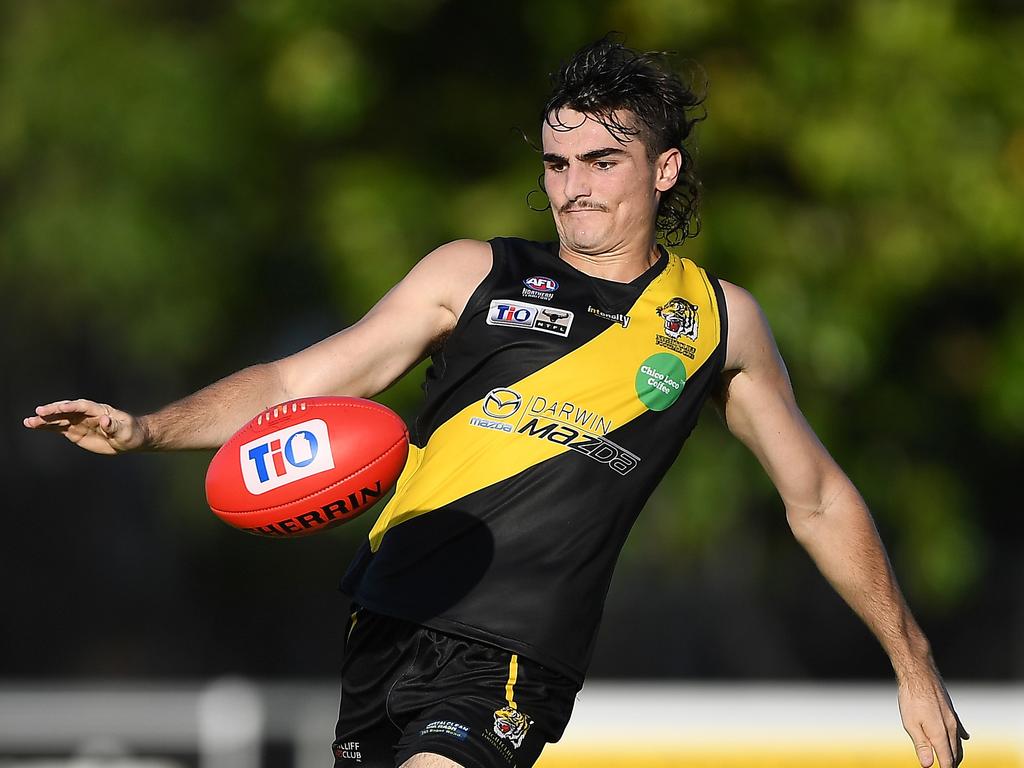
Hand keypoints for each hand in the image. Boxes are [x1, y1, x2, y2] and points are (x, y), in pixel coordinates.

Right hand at [23, 399, 146, 454]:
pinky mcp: (74, 431)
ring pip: (59, 419)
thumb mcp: (126, 431)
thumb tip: (105, 420)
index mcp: (100, 411)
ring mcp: (79, 422)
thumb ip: (114, 426)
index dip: (72, 406)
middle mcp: (86, 414)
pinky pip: (57, 428)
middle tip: (39, 412)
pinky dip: (45, 427)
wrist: (128, 439)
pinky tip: (32, 425)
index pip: (83, 406)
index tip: (60, 408)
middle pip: (67, 410)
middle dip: (54, 410)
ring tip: (28, 422)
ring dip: (44, 420)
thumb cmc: (130, 433)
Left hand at [897, 666, 968, 767]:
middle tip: (945, 767)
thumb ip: (921, 745)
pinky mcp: (951, 710)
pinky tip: (964, 739)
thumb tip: (928, 765)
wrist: (919, 674)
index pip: (947, 760)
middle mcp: (950, 728)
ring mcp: (953, 718)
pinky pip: (959, 728)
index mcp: (940, 734)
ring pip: (958, 742)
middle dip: (951, 764)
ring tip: (952, 761)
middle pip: (955, 753)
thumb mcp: (911, 724)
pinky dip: (961, 737)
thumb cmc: (911, 697)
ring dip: (956, 753)